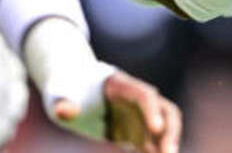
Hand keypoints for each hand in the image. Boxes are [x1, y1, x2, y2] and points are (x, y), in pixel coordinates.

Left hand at [52, 70, 181, 152]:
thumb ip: (63, 103)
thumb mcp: (60, 94)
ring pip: (164, 131)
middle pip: (166, 112)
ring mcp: (140, 117)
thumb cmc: (68, 88)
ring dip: (167, 146)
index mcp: (123, 86)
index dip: (152, 110)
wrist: (73, 90)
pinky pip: (152, 146)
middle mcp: (138, 101)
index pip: (145, 95)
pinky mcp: (136, 133)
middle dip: (171, 132)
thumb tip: (63, 112)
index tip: (156, 128)